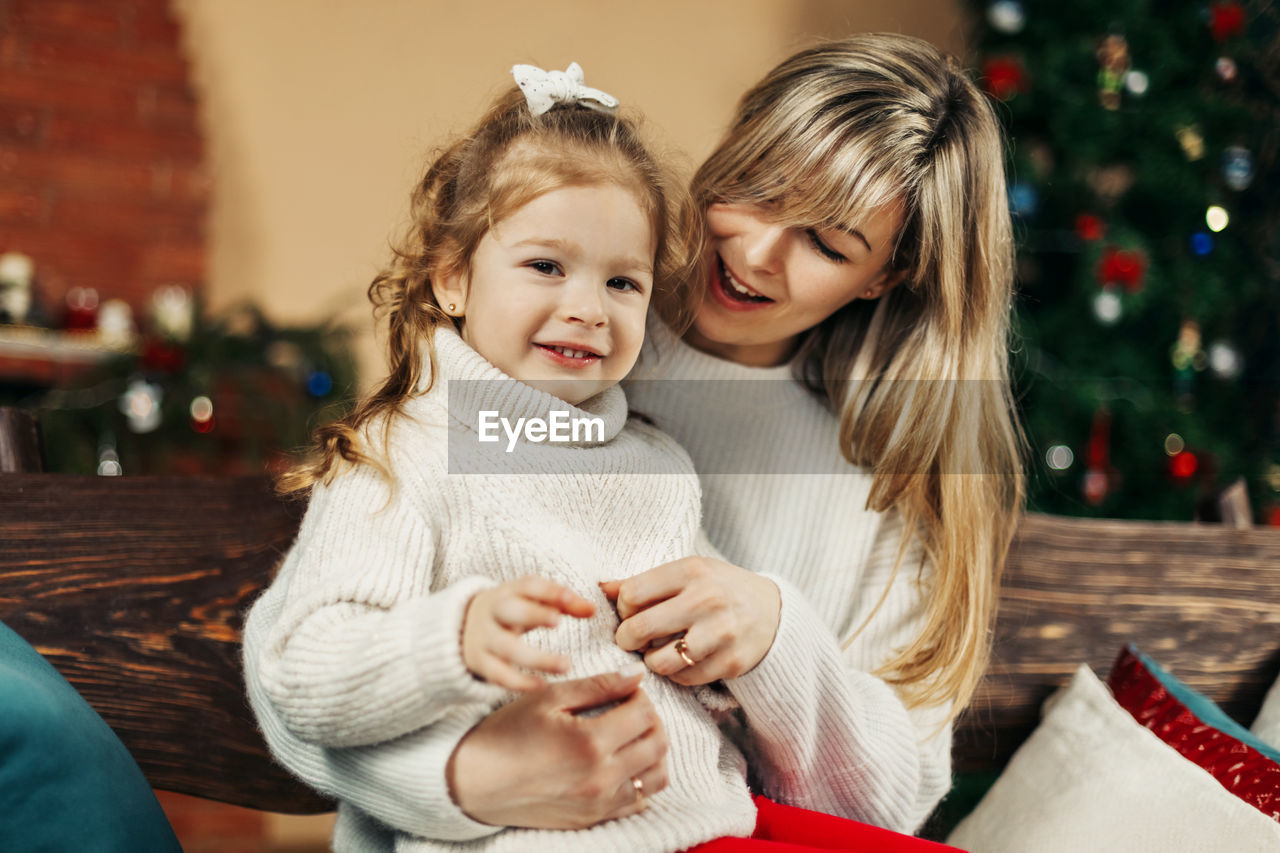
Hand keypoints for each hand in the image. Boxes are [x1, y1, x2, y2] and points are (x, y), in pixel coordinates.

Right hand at [448, 666, 668, 828]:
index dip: (640, 695)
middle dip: (652, 719)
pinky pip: (639, 801)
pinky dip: (641, 779)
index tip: (626, 690)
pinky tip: (622, 762)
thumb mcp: (548, 698)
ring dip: (654, 750)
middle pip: (658, 744)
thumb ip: (597, 686)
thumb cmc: (507, 733)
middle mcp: (601, 778)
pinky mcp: (593, 818)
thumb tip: (636, 675)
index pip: (644, 713)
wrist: (475, 781)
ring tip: (632, 734)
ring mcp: (599, 803)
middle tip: (632, 708)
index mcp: (590, 743)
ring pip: (657, 776)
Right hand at [462, 575, 594, 690]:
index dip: (549, 591)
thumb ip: (563, 604)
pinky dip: (519, 681)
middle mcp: (493, 612)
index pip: (528, 586)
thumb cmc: (511, 613)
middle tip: (557, 621)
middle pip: (510, 610)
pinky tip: (542, 685)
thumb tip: (592, 609)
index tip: (570, 598)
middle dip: (533, 614)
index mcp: (508, 592)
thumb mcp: (531, 602)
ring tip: (565, 665)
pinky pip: (498, 674)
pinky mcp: (480, 662)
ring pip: (507, 648)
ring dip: (536, 658)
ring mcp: (484, 638)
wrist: (462, 628)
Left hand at [600, 557, 780, 685]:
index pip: (631, 594)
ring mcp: (721, 633)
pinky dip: (675, 674)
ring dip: (650, 660)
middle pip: (640, 628)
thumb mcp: (686, 573)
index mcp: (692, 570)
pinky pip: (684, 679)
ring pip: (659, 661)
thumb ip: (644, 582)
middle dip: (626, 638)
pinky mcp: (731, 662)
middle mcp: (707, 599)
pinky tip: (681, 661)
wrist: (773, 611)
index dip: (622, 608)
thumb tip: (599, 588)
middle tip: (631, 639)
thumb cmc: (718, 588)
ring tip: (656, 651)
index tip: (630, 612)